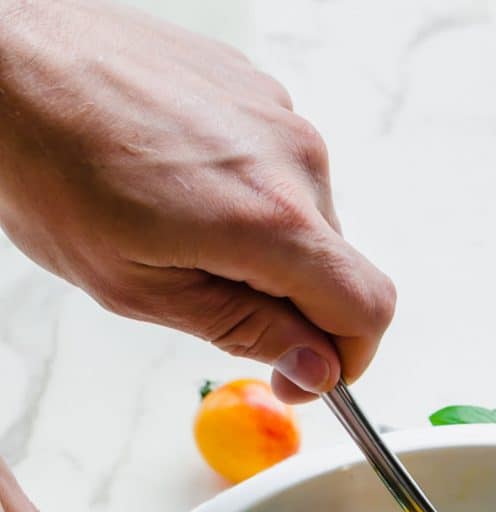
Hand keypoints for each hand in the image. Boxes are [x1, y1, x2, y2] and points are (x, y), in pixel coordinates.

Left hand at [0, 0, 394, 399]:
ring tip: (179, 230)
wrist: (10, 61)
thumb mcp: (143, 290)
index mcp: (271, 221)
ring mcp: (277, 112)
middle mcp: (293, 159)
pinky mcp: (255, 87)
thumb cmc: (54, 171)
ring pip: (308, 216)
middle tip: (209, 302)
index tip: (303, 374)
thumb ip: (247, 332)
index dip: (348, 358)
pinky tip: (178, 185)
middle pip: (337, 265)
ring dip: (265, 246)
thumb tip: (317, 368)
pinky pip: (278, 166)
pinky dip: (246, 195)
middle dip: (292, 303)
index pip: (368, 309)